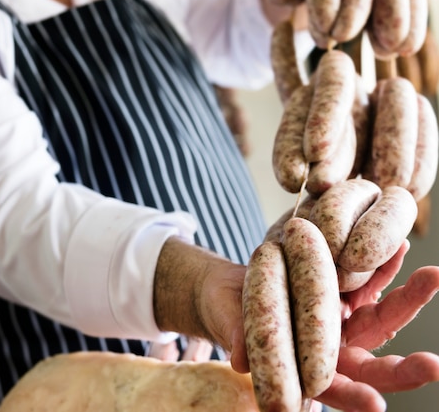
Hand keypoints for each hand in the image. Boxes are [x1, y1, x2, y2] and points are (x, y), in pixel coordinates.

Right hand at [227, 240, 438, 410]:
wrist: (233, 288)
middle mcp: (332, 348)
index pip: (332, 387)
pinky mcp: (343, 291)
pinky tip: (400, 249)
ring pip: (381, 316)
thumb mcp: (229, 325)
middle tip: (433, 366)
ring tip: (434, 278)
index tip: (374, 405)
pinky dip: (385, 266)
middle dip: (404, 368)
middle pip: (372, 363)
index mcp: (305, 366)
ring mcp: (341, 319)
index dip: (351, 397)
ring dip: (408, 300)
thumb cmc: (227, 314)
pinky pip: (369, 280)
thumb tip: (239, 359)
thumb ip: (238, 339)